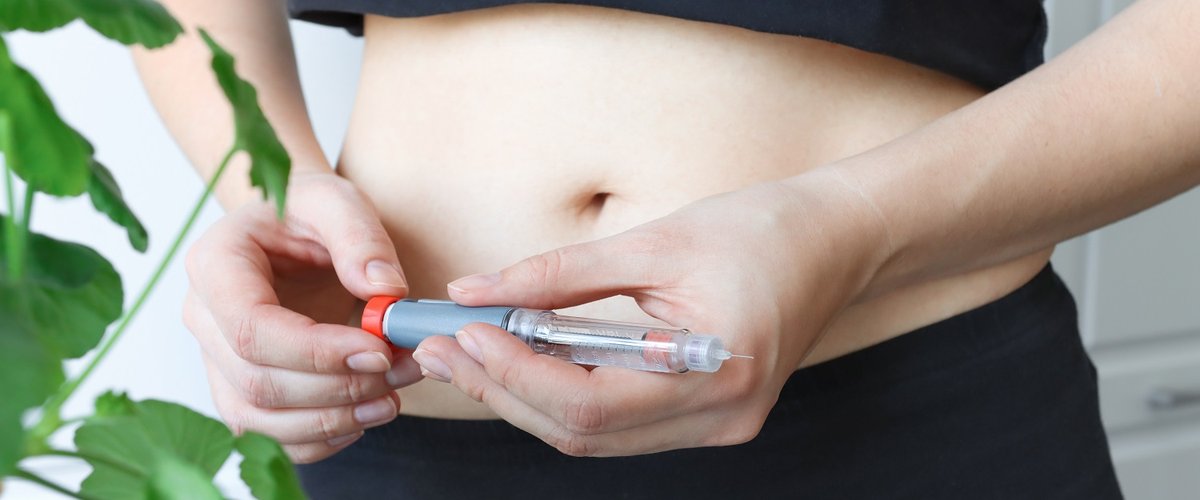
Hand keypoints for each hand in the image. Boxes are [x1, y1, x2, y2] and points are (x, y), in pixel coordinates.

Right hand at [183, 171, 422, 462]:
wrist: (294, 228)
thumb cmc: (309, 211)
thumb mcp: (337, 200)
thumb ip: (360, 236)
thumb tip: (384, 290)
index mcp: (214, 264)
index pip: (251, 327)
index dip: (315, 351)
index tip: (377, 349)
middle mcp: (203, 317)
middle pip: (256, 380)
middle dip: (335, 387)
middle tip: (399, 369)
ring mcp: (216, 359)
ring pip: (257, 418)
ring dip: (330, 420)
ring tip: (390, 399)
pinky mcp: (239, 388)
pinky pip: (267, 434)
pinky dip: (317, 439)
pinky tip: (363, 416)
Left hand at [413, 171, 885, 455]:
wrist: (837, 239)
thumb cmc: (761, 230)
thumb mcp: (656, 242)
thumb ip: (560, 274)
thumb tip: (475, 291)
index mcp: (714, 375)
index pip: (590, 405)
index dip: (514, 374)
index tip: (461, 332)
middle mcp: (718, 418)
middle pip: (583, 433)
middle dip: (504, 390)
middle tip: (444, 346)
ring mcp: (715, 425)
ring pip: (595, 436)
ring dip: (526, 396)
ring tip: (470, 351)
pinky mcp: (706, 414)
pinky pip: (619, 422)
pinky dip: (565, 394)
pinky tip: (526, 359)